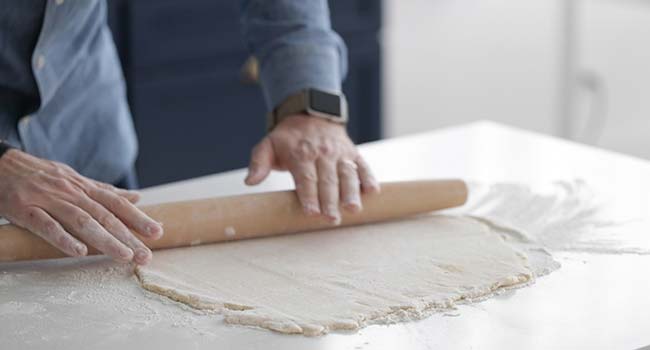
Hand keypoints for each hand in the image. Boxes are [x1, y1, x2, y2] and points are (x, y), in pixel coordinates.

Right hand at [0, 149, 162, 263]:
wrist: (1, 164)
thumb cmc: (41, 175)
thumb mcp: (75, 179)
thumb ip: (105, 191)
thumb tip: (136, 197)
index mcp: (84, 187)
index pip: (116, 203)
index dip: (138, 217)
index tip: (157, 231)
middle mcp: (71, 192)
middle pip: (105, 215)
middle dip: (128, 235)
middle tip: (146, 254)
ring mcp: (48, 200)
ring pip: (82, 221)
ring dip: (105, 240)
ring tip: (124, 256)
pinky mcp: (25, 209)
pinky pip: (46, 225)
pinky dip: (63, 238)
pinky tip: (79, 252)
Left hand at [245, 115, 379, 223]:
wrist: (311, 114)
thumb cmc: (288, 138)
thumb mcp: (268, 145)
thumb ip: (258, 163)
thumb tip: (250, 181)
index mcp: (301, 153)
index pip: (305, 178)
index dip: (308, 195)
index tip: (310, 212)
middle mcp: (323, 153)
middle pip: (327, 180)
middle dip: (330, 201)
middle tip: (332, 219)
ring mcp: (340, 154)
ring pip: (347, 174)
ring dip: (351, 192)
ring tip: (353, 209)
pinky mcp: (353, 154)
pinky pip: (363, 166)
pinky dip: (369, 178)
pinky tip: (372, 191)